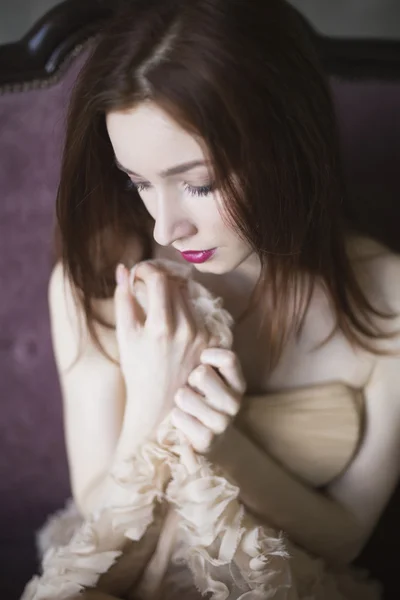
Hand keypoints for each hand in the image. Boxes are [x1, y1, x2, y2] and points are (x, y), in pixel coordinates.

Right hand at [114, 262, 209, 435]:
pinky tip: (173, 320)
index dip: (147, 270)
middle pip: (175, 285)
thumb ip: (123, 300)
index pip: (159, 279)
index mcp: (161, 327)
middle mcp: (185, 330)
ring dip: (172, 294)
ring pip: (188, 298)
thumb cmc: (137, 371)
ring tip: (158, 305)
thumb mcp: (125, 337)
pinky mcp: (211, 343)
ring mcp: (201, 337)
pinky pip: (198, 313)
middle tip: (146, 286)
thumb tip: (123, 270)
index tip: (139, 274)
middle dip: (159, 281)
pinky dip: (184, 310)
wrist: (158, 405)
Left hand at [171, 348, 245, 452]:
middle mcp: (234, 402)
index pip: (228, 358)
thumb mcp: (204, 374)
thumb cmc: (194, 398)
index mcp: (236, 382)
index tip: (200, 358)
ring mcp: (223, 423)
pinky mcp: (207, 441)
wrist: (190, 443)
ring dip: (178, 398)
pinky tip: (179, 421)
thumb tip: (185, 310)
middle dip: (188, 379)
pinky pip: (179, 418)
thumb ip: (204, 350)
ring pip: (185, 396)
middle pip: (202, 374)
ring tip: (182, 405)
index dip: (209, 354)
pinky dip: (174, 417)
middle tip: (189, 388)